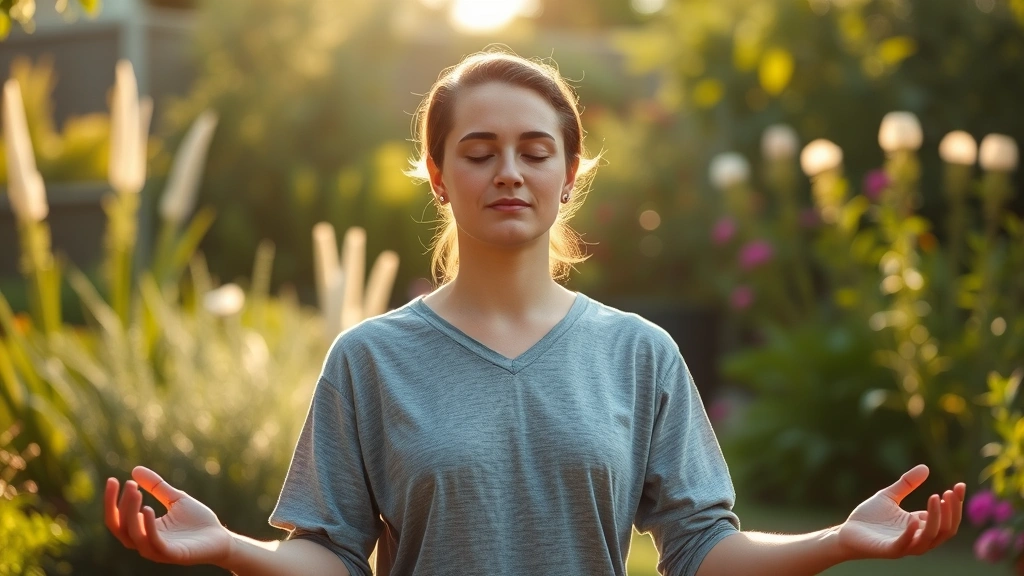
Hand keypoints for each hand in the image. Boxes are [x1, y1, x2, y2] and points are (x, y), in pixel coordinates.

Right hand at [105, 466, 231, 565]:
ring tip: (136, 492)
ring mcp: (157, 550)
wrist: (221, 538)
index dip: (112, 501)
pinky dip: (148, 527)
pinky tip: (147, 509)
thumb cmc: (198, 521)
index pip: (118, 519)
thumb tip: (135, 470)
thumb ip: (156, 487)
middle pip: (120, 528)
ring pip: (133, 536)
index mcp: (143, 530)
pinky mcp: (172, 554)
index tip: (113, 479)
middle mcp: (145, 543)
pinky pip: (154, 543)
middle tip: (130, 484)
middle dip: (121, 506)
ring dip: (131, 514)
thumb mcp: (175, 499)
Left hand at [837, 464, 965, 559]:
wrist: (846, 532)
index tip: (960, 485)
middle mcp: (918, 537)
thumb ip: (907, 484)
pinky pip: (906, 544)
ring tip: (936, 497)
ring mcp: (905, 545)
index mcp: (920, 526)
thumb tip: (925, 467)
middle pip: (946, 529)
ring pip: (931, 537)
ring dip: (937, 518)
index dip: (956, 503)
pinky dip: (912, 533)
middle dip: (951, 511)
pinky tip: (914, 518)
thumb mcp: (889, 496)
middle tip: (949, 492)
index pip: (947, 518)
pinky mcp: (890, 550)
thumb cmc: (869, 517)